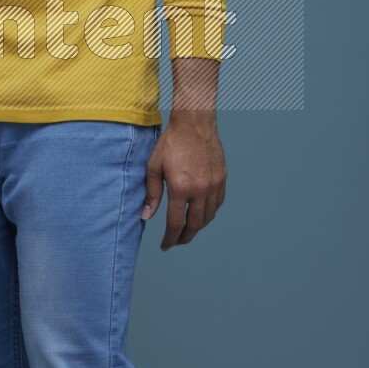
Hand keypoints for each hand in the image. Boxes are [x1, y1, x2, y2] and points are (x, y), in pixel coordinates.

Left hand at [141, 111, 227, 250]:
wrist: (194, 122)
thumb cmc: (172, 142)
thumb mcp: (154, 166)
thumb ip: (151, 194)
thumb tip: (146, 216)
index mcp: (181, 188)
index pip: (176, 223)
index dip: (170, 238)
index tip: (165, 245)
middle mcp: (200, 190)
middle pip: (195, 224)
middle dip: (185, 237)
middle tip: (177, 242)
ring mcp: (214, 185)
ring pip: (208, 216)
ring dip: (198, 227)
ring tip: (188, 230)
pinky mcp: (222, 178)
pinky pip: (217, 204)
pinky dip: (209, 213)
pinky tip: (201, 213)